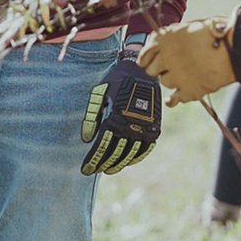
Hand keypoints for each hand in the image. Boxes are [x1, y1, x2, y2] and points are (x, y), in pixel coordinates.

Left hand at [80, 57, 161, 174]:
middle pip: (114, 153)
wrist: (141, 71)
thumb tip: (87, 139)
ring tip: (108, 169)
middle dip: (102, 164)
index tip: (85, 169)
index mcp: (113, 119)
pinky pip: (144, 149)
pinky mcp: (154, 128)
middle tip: (94, 170)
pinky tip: (127, 161)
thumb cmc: (115, 81)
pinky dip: (135, 158)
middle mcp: (129, 126)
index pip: (101, 147)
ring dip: (118, 164)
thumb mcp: (99, 95)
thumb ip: (91, 118)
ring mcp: (143, 128)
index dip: (93, 160)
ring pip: (129, 154)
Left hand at [139, 14, 236, 105]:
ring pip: (164, 83)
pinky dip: (174, 99)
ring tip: (182, 75)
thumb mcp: (190, 26)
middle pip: (151, 70)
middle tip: (168, 67)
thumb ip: (173, 36)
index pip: (144, 54)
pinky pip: (175, 99)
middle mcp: (167, 57)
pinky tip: (173, 99)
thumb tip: (165, 43)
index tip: (148, 60)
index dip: (146, 58)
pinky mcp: (190, 90)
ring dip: (171, 80)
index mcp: (165, 39)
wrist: (236, 47)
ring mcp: (178, 75)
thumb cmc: (217, 32)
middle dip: (159, 68)